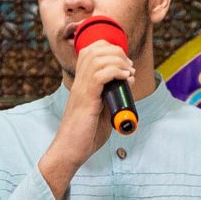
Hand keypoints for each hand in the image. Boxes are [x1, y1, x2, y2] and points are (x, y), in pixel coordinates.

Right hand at [39, 33, 132, 199]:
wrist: (70, 151)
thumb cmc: (85, 135)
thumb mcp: (102, 111)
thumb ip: (110, 97)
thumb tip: (126, 85)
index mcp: (81, 82)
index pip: (90, 50)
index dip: (109, 49)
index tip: (125, 63)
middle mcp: (79, 82)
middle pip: (95, 50)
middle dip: (118, 53)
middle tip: (130, 68)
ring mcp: (81, 89)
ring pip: (98, 59)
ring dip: (119, 61)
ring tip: (129, 73)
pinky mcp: (86, 99)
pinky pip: (100, 75)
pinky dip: (116, 72)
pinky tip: (126, 79)